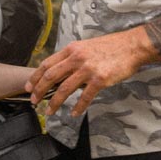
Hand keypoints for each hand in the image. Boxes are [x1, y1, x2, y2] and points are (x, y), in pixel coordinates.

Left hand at [26, 28, 153, 116]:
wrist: (132, 46)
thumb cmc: (111, 47)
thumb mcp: (86, 47)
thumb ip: (73, 58)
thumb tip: (61, 73)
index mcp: (72, 49)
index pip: (47, 63)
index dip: (35, 76)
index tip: (29, 87)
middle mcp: (77, 58)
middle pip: (51, 76)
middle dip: (39, 90)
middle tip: (34, 101)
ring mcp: (88, 69)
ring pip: (64, 88)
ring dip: (54, 102)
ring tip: (49, 111)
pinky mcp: (99, 79)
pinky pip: (84, 97)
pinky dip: (78, 107)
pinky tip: (74, 113)